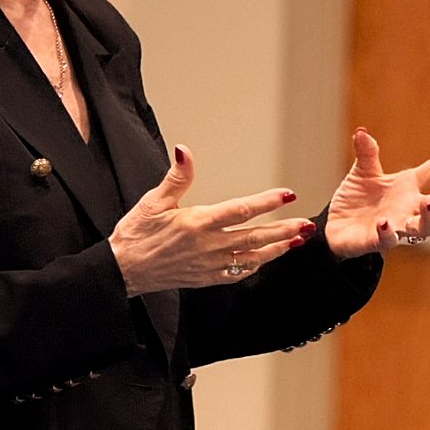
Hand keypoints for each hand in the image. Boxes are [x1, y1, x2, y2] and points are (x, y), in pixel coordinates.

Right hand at [109, 145, 315, 296]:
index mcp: (198, 223)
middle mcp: (209, 246)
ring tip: (296, 241)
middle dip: (283, 230)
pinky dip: (255, 266)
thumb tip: (184, 150)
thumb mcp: (154, 201)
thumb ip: (177, 177)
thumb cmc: (136, 234)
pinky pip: (237, 274)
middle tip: (306, 224)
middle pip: (255, 237)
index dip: (267, 202)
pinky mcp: (205, 279)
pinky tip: (265, 259)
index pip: (241, 210)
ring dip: (276, 249)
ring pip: (251, 258)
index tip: (287, 194)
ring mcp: (209, 265)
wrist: (123, 269)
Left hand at [324, 129, 429, 258]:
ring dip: (429, 216)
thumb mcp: (362, 172)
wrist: (333, 226)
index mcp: (408, 187)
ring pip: (424, 228)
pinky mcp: (377, 241)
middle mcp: (408, 208)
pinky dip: (388, 233)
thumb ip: (367, 154)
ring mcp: (396, 227)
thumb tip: (361, 132)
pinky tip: (384, 222)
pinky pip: (389, 241)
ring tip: (427, 202)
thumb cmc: (356, 199)